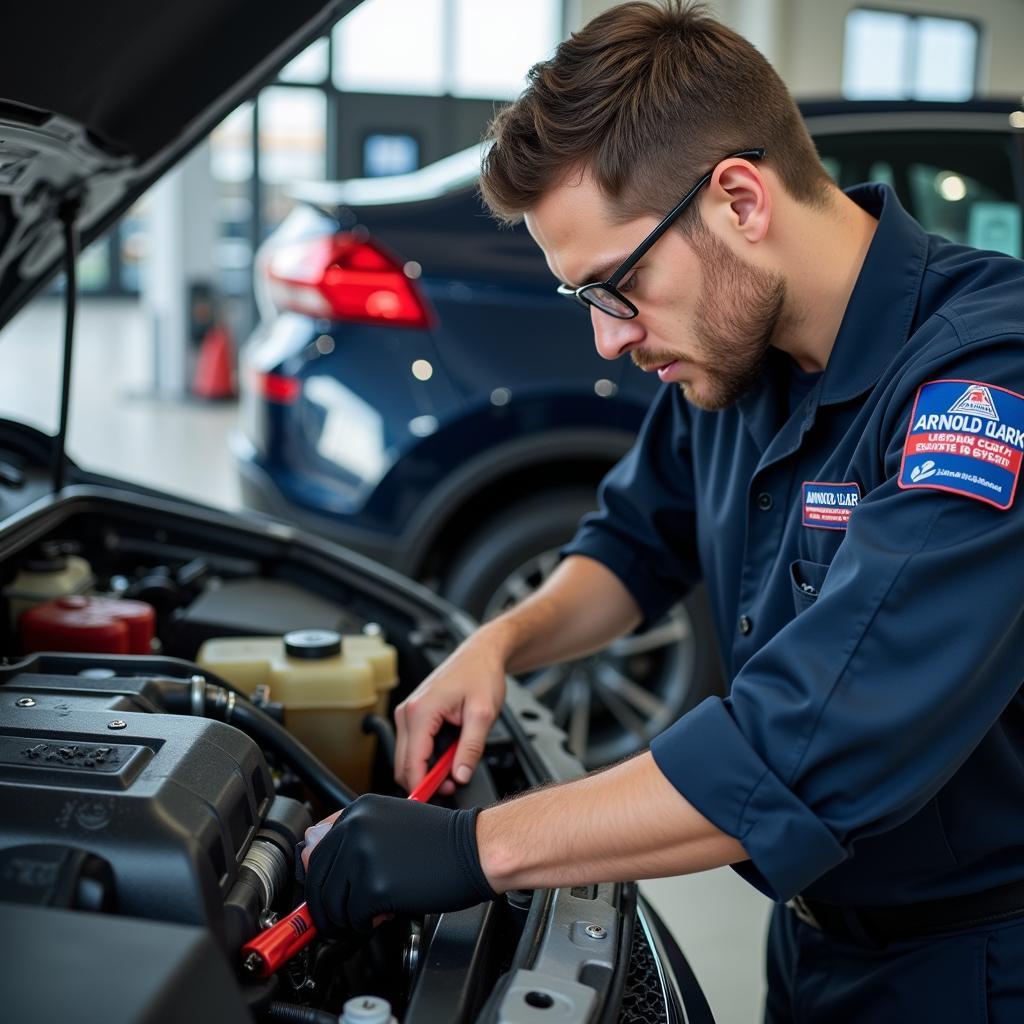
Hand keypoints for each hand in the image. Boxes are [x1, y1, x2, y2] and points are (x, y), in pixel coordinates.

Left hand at [304, 795, 496, 935]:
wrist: (475, 849)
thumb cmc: (441, 840)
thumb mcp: (391, 822)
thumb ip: (352, 836)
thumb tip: (313, 856)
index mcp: (359, 810)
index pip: (314, 849)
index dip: (318, 877)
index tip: (323, 892)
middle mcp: (356, 828)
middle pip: (316, 878)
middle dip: (326, 904)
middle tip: (342, 914)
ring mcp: (364, 856)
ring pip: (329, 902)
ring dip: (344, 917)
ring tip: (366, 914)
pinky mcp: (375, 886)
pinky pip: (352, 917)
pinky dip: (363, 924)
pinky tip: (383, 914)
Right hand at [394, 627, 507, 793]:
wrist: (481, 654)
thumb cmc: (481, 675)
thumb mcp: (483, 714)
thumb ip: (471, 748)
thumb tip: (459, 776)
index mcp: (420, 712)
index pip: (411, 764)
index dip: (423, 787)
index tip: (438, 800)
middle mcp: (407, 712)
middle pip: (403, 764)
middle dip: (426, 780)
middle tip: (454, 784)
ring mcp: (408, 712)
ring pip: (407, 756)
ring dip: (427, 768)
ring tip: (456, 764)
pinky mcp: (413, 714)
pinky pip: (413, 745)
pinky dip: (427, 756)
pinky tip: (448, 752)